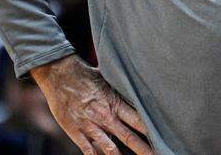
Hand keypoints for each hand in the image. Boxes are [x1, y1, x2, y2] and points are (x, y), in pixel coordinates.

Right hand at [30, 55, 151, 154]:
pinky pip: (88, 150)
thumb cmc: (83, 73)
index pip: (138, 120)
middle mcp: (104, 116)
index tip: (162, 138)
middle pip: (129, 137)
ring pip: (110, 148)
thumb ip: (119, 86)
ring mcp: (90, 126)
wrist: (58, 73)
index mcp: (114, 102)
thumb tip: (136, 84)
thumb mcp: (106, 77)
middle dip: (144, 149)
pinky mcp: (76, 131)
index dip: (151, 131)